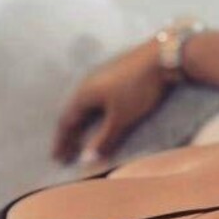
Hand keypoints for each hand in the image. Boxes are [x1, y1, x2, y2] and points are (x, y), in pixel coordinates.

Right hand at [52, 37, 168, 163]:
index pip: (67, 122)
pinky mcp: (112, 73)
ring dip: (79, 123)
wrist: (161, 57)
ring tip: (77, 137)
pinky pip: (93, 98)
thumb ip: (104, 139)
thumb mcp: (121, 119)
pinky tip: (96, 116)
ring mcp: (99, 76)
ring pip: (82, 104)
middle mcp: (86, 83)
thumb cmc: (138, 89)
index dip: (62, 142)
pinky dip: (90, 112)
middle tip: (64, 153)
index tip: (57, 158)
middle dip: (68, 134)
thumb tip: (86, 160)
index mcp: (83, 94)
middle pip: (72, 113)